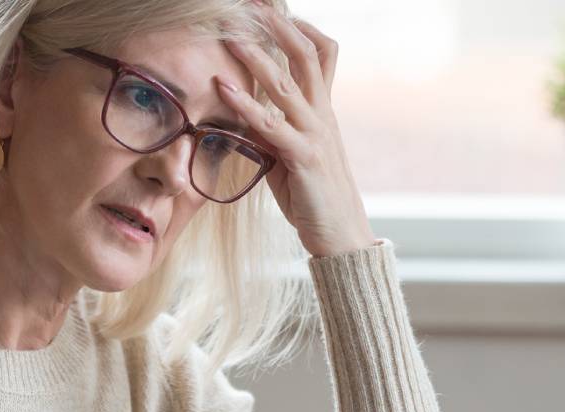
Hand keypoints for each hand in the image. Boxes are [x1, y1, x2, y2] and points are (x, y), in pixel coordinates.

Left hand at [216, 6, 375, 257]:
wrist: (340, 236)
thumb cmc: (313, 197)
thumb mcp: (289, 155)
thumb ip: (272, 131)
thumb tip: (243, 113)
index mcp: (324, 111)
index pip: (322, 55)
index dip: (301, 28)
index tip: (276, 9)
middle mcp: (324, 116)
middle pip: (306, 56)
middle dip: (279, 26)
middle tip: (254, 3)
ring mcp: (316, 134)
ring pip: (286, 84)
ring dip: (256, 56)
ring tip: (230, 36)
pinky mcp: (304, 158)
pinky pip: (272, 125)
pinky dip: (245, 104)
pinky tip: (223, 88)